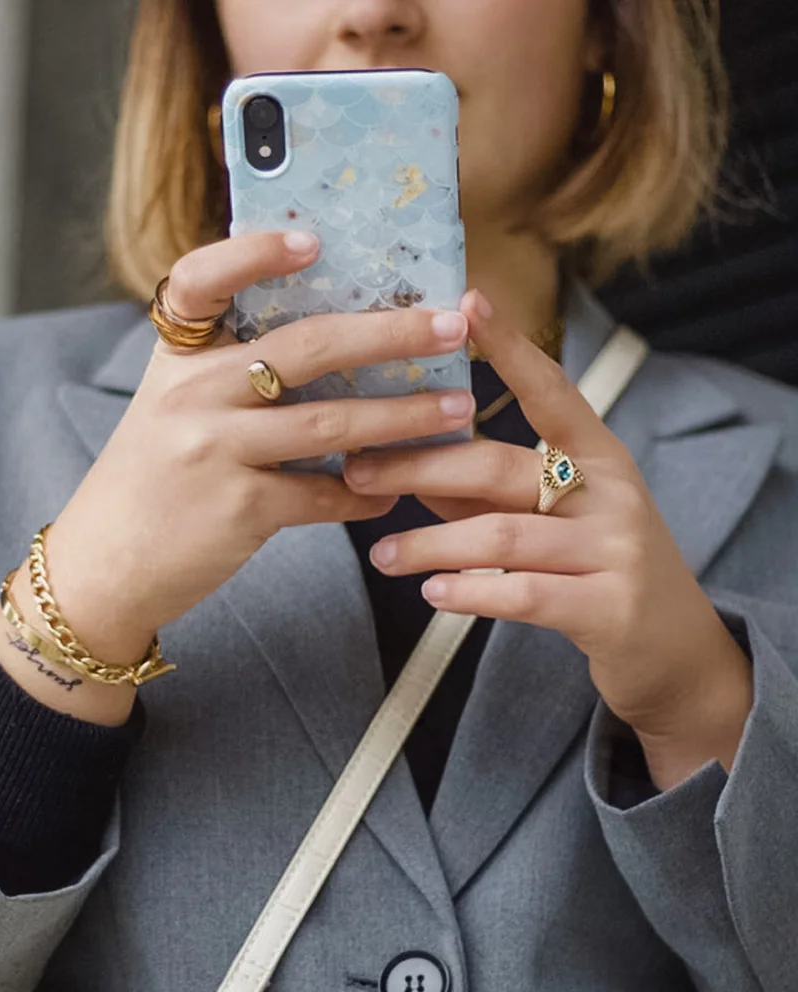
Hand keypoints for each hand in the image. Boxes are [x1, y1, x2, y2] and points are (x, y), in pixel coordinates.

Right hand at [40, 231, 475, 665]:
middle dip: (390, 333)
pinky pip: (324, 495)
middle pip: (305, 347)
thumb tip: (335, 346)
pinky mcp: (238, 510)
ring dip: (405, 416)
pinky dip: (366, 494)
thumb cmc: (148, 482)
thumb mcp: (169, 410)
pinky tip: (395, 490)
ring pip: (331, 421)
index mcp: (175, 359)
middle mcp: (191, 395)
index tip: (316, 239)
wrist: (103, 566)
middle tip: (450, 323)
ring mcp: (214, 451)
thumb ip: (226, 373)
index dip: (254, 252)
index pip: (200, 280)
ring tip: (459, 408)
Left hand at [342, 289, 752, 785]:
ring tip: (382, 557)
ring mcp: (615, 551)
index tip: (466, 302)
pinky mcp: (609, 609)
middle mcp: (611, 493)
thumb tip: (407, 463)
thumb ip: (481, 492)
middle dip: (420, 466)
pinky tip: (432, 593)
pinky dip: (471, 593)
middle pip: (499, 466)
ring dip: (429, 544)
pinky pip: (524, 595)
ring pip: (502, 535)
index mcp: (598, 455)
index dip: (510, 346)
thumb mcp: (547, 519)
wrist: (673, 650)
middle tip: (358, 473)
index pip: (550, 390)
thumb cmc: (595, 569)